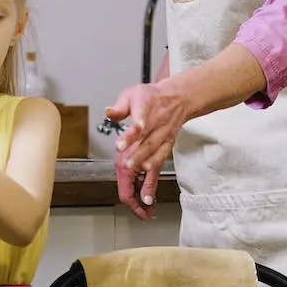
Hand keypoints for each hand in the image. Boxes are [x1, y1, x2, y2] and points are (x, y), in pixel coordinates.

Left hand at [105, 81, 188, 220]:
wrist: (177, 99)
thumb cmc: (151, 98)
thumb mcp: (132, 94)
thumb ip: (119, 107)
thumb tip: (109, 112)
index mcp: (146, 109)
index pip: (138, 121)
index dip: (131, 132)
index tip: (121, 144)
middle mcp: (156, 125)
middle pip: (146, 142)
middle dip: (136, 156)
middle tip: (125, 166)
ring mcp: (163, 137)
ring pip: (153, 154)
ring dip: (144, 167)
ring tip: (135, 180)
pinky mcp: (166, 147)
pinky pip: (160, 162)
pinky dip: (153, 175)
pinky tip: (148, 192)